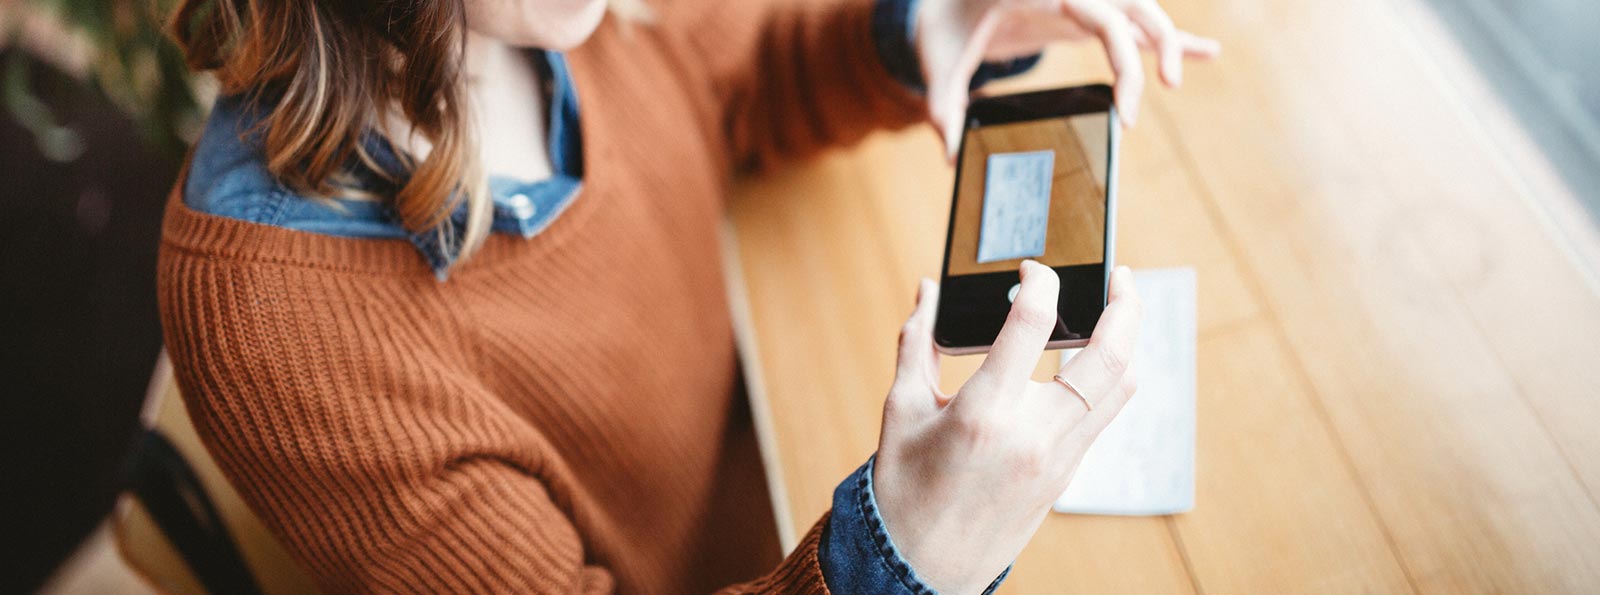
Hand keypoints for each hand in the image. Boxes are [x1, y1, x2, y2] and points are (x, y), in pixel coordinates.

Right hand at [873, 262, 1141, 593]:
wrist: (923, 566)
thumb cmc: (905, 489)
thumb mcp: (901, 411)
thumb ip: (917, 343)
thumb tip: (929, 290)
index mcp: (984, 413)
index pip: (1032, 325)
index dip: (1040, 282)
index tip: (1032, 269)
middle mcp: (1032, 435)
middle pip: (1108, 357)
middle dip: (1126, 305)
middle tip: (1120, 275)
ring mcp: (1058, 458)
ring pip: (1122, 388)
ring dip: (1129, 342)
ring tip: (1119, 311)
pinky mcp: (1067, 474)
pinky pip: (1105, 416)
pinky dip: (1109, 379)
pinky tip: (1094, 360)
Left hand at [915, 0, 1221, 154]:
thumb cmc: (946, 25)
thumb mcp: (938, 62)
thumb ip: (943, 105)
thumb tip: (951, 155)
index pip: (1098, 15)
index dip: (1121, 60)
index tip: (1124, 112)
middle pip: (1132, 10)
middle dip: (1153, 55)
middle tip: (1135, 116)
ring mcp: (1084, 0)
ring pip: (1143, 11)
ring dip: (1168, 42)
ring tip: (1174, 83)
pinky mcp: (1088, 14)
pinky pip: (1137, 24)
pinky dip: (1170, 38)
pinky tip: (1207, 52)